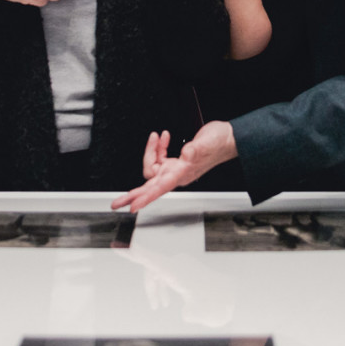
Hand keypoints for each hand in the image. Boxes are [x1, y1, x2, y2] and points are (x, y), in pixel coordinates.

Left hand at [112, 122, 238, 212]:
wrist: (228, 139)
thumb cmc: (220, 143)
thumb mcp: (207, 143)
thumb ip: (195, 150)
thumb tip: (184, 154)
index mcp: (182, 173)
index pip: (159, 188)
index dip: (145, 198)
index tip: (132, 207)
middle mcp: (176, 174)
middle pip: (149, 187)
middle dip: (133, 194)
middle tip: (117, 203)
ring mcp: (175, 169)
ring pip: (152, 167)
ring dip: (150, 151)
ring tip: (156, 138)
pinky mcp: (176, 161)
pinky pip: (159, 157)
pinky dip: (157, 147)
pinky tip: (162, 138)